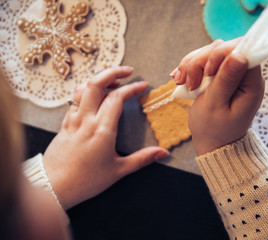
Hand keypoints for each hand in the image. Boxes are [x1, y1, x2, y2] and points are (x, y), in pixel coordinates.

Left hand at [43, 66, 168, 209]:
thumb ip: (142, 159)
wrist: (52, 187)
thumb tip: (163, 153)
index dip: (132, 88)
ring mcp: (72, 119)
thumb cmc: (86, 181)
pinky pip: (74, 99)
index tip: (143, 86)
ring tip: (113, 81)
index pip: (117, 98)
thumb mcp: (118, 171)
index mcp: (101, 130)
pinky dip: (86, 90)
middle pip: (96, 84)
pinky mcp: (65, 123)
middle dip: (112, 72)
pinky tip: (95, 96)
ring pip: (82, 88)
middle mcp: (86, 119)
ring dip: (98, 79)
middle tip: (128, 71)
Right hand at [173, 39, 263, 154]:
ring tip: (181, 83)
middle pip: (223, 48)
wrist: (211, 142)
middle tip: (189, 83)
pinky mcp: (220, 74)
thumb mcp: (216, 105)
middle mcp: (244, 74)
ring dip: (192, 64)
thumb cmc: (215, 129)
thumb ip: (226, 79)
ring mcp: (231, 73)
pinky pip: (204, 61)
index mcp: (251, 83)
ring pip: (210, 52)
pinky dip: (190, 68)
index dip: (222, 54)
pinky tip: (180, 80)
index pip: (243, 49)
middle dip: (201, 61)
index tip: (208, 72)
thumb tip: (239, 55)